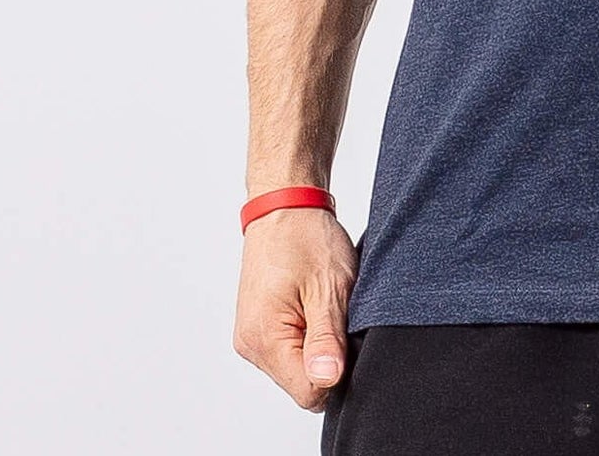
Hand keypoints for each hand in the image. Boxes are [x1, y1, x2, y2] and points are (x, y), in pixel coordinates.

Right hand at [231, 207, 358, 410]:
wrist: (284, 206)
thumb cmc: (305, 237)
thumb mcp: (329, 287)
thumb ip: (327, 338)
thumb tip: (328, 380)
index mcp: (265, 339)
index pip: (309, 392)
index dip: (338, 371)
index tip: (347, 337)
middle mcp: (251, 345)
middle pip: (302, 385)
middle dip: (328, 358)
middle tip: (337, 314)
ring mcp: (252, 338)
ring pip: (297, 368)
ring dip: (318, 345)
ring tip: (324, 304)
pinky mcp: (259, 328)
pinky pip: (289, 350)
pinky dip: (308, 335)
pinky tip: (313, 305)